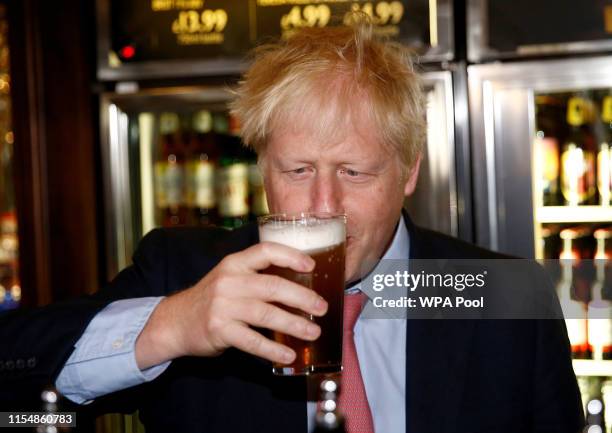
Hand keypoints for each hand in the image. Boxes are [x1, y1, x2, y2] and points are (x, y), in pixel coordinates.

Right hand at [135, 242, 327, 368]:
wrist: (175, 321)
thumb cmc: (212, 299)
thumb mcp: (230, 278)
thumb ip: (257, 277)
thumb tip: (300, 286)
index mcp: (234, 263)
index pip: (266, 251)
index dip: (290, 256)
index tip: (311, 267)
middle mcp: (229, 281)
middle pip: (273, 286)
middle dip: (302, 297)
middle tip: (322, 307)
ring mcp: (223, 306)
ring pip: (267, 314)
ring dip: (294, 324)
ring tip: (314, 332)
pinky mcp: (219, 330)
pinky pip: (252, 341)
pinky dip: (273, 349)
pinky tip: (288, 354)